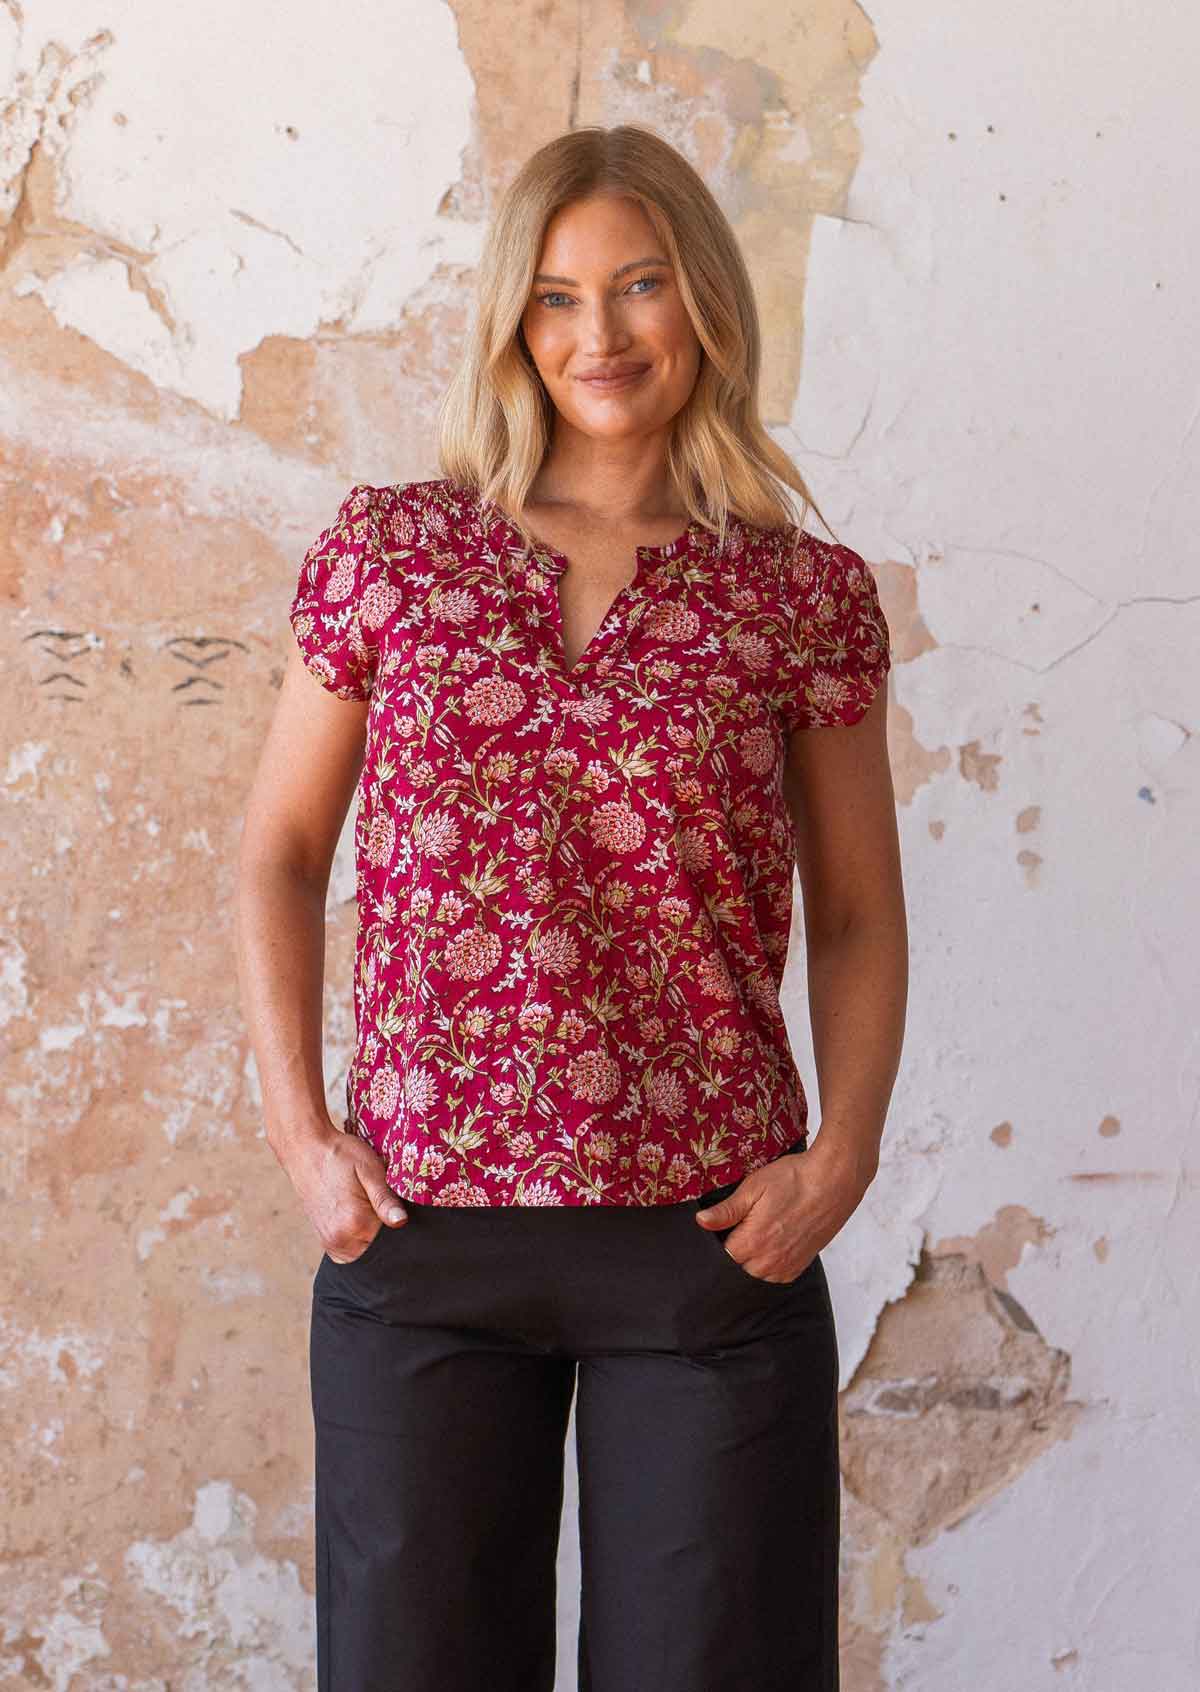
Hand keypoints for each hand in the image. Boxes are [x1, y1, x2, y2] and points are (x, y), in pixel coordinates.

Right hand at [280, 1121, 407, 1263]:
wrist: (306, 1150)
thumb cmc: (339, 1156)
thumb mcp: (370, 1170)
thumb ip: (385, 1199)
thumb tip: (401, 1222)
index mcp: (354, 1223)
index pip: (393, 1239)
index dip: (396, 1220)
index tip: (390, 1202)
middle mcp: (339, 1240)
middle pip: (378, 1248)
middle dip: (383, 1230)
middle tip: (373, 1200)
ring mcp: (330, 1243)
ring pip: (364, 1251)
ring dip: (370, 1234)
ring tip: (362, 1205)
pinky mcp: (325, 1240)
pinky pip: (350, 1251)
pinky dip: (358, 1237)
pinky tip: (354, 1213)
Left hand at [693, 1133, 877, 1282]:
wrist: (834, 1181)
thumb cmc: (794, 1179)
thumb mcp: (754, 1187)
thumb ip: (727, 1210)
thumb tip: (701, 1222)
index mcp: (752, 1242)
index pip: (720, 1256)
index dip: (718, 1240)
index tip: (723, 1225)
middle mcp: (769, 1261)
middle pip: (737, 1267)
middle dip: (735, 1250)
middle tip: (743, 1224)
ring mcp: (787, 1265)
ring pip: (756, 1274)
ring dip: (752, 1259)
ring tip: (760, 1230)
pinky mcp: (801, 1265)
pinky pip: (776, 1274)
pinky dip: (770, 1263)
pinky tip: (773, 1241)